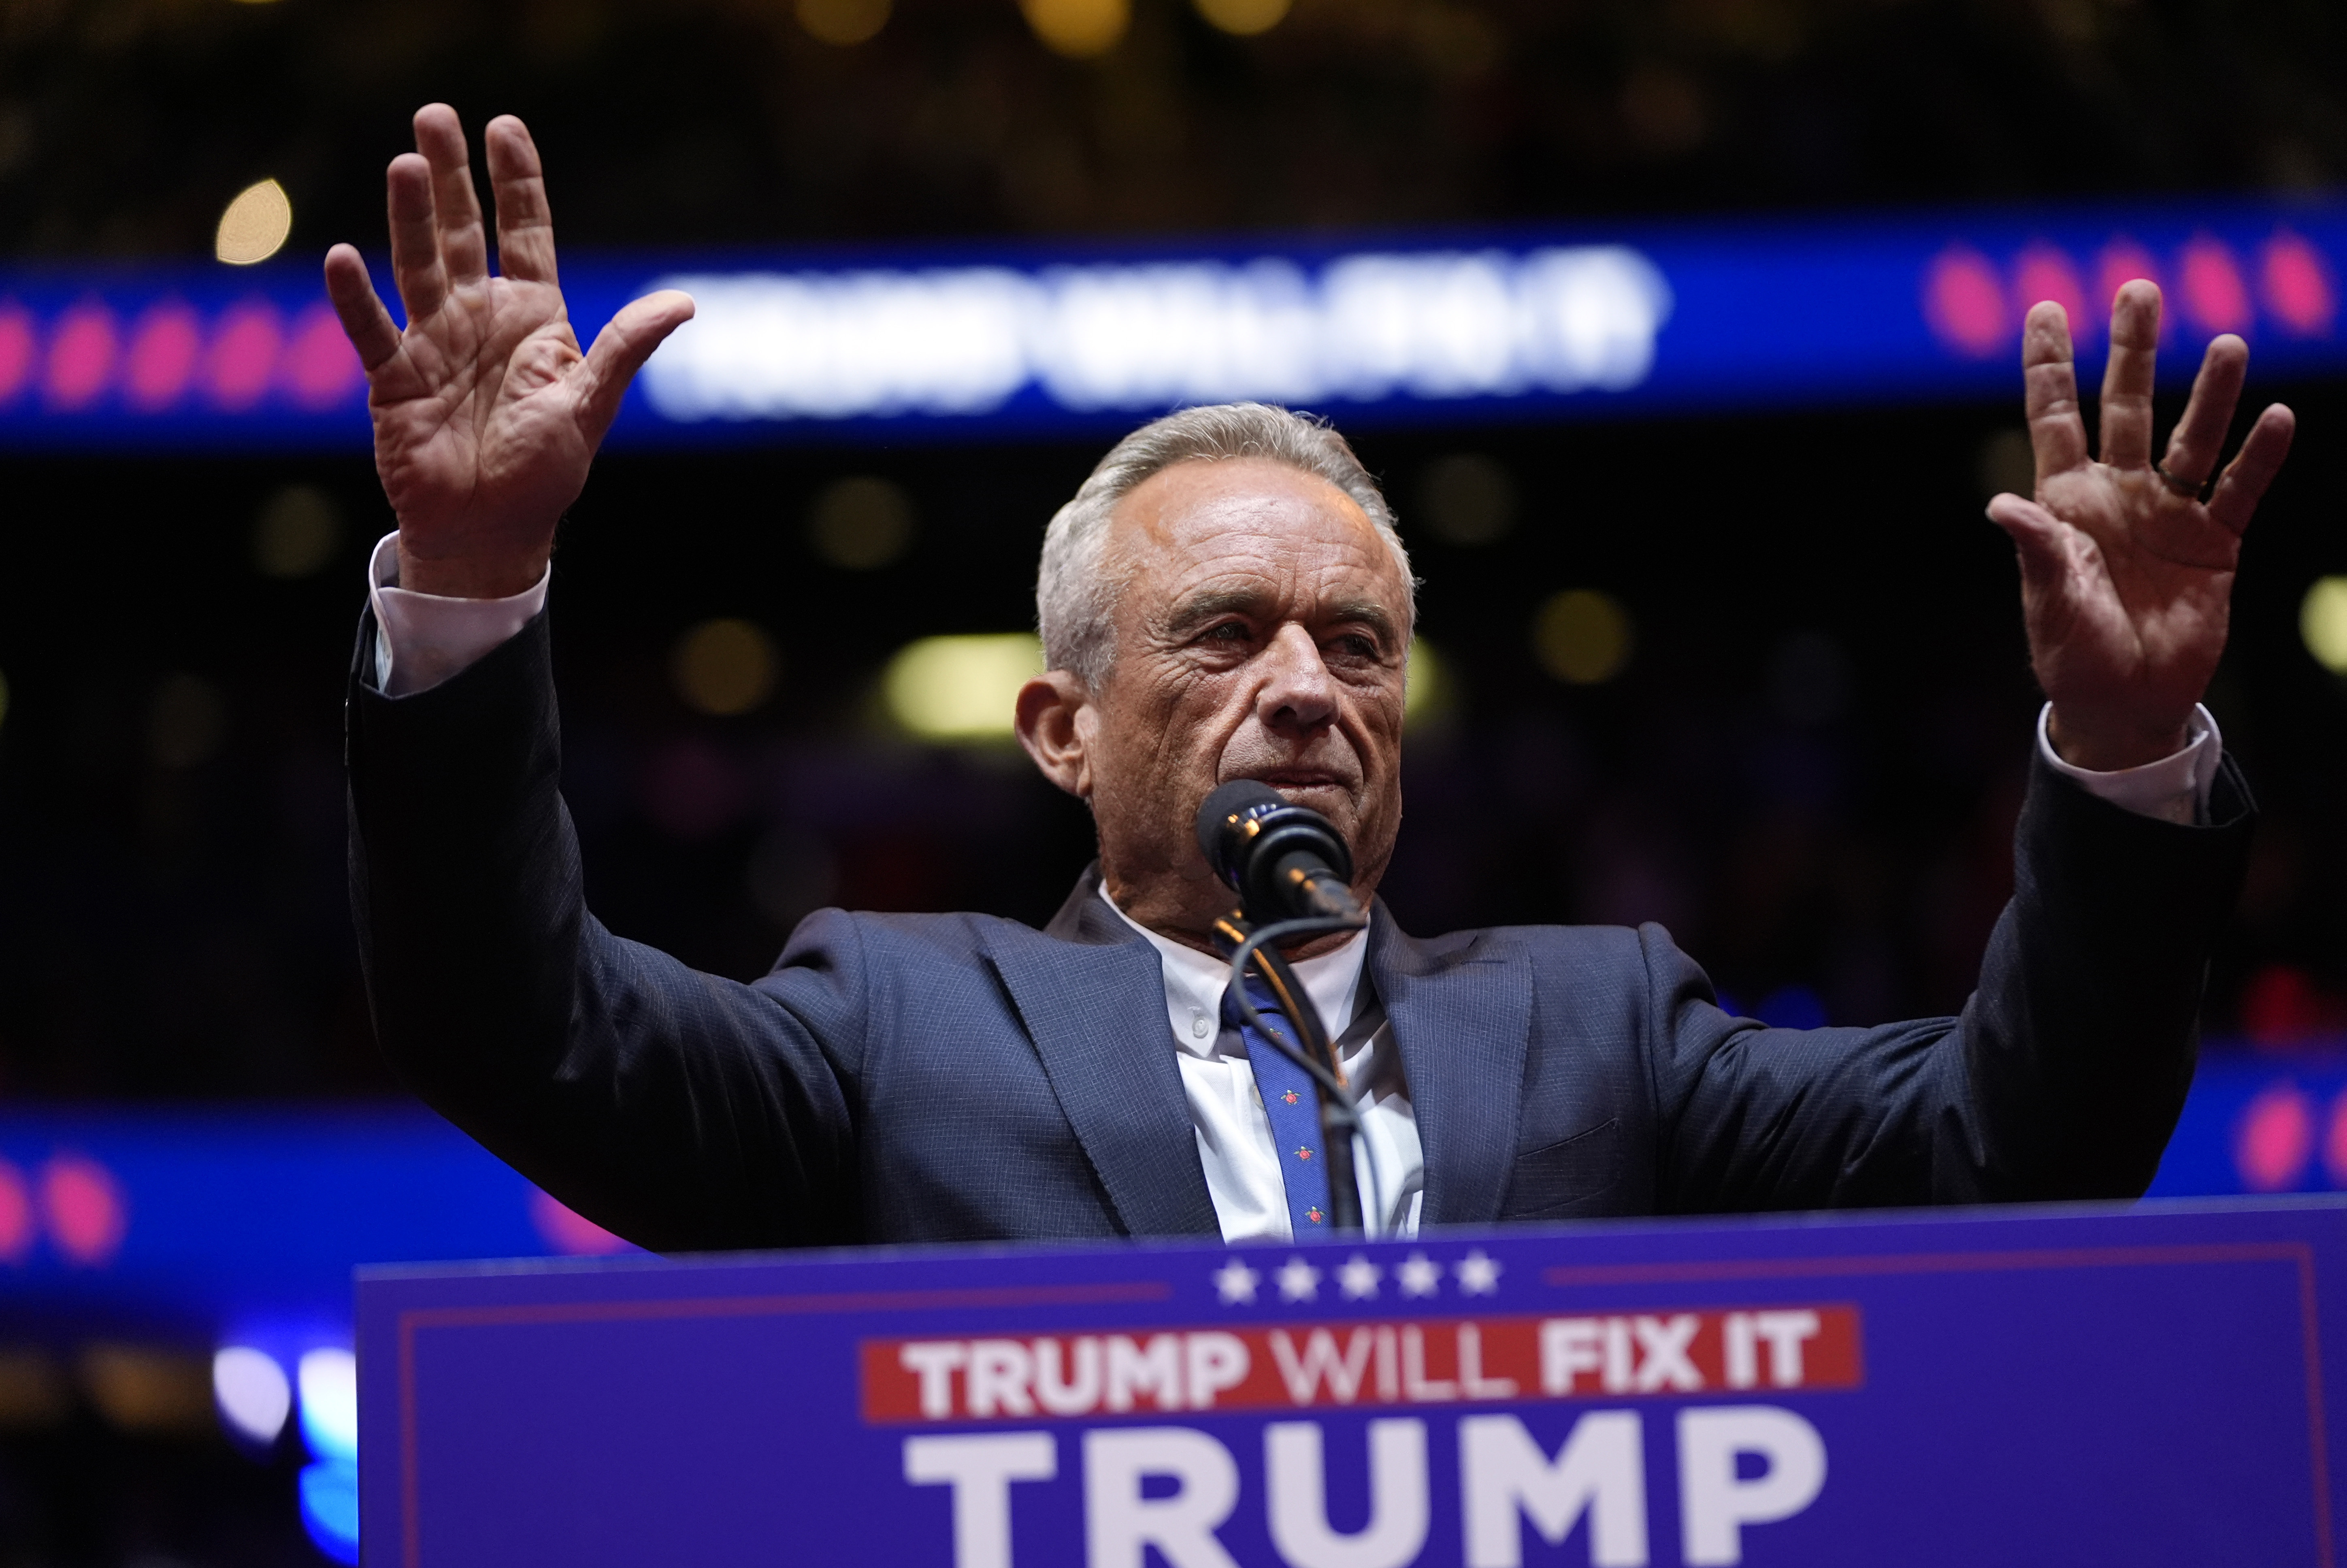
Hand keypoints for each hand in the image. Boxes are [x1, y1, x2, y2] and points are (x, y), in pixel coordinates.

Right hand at [323, 106, 693, 598]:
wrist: (492, 532)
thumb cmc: (544, 472)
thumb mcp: (590, 404)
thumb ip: (625, 348)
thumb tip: (683, 303)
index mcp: (534, 318)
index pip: (525, 233)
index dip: (517, 183)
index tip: (505, 127)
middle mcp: (479, 318)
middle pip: (462, 233)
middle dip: (451, 177)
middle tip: (434, 115)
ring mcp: (433, 343)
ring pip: (418, 265)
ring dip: (410, 217)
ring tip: (406, 164)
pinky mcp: (393, 379)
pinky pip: (372, 330)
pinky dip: (357, 297)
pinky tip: (345, 257)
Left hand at [1986, 281, 2294, 772]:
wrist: (2125, 699)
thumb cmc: (2074, 651)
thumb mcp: (2048, 601)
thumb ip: (2035, 549)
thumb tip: (2001, 505)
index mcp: (2066, 499)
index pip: (2055, 417)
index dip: (2050, 365)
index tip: (2045, 307)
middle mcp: (2119, 492)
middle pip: (2126, 405)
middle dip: (2133, 350)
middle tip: (2140, 290)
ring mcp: (2169, 511)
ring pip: (2192, 436)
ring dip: (2210, 392)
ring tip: (2228, 344)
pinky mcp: (2215, 540)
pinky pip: (2241, 488)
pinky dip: (2260, 455)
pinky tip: (2277, 419)